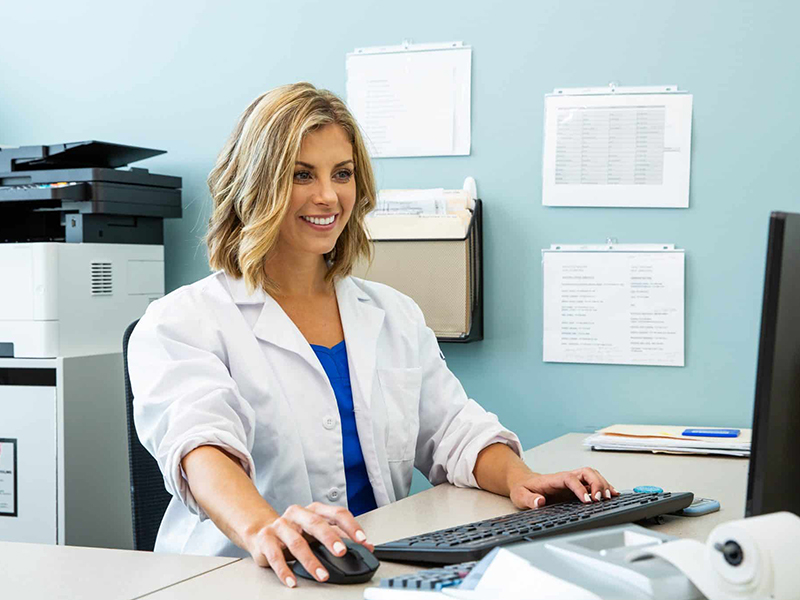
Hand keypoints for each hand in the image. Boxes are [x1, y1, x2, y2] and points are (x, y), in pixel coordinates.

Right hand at [243, 502, 373, 587]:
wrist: (261, 531)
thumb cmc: (295, 531)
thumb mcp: (317, 530)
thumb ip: (340, 536)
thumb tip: (367, 546)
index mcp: (314, 510)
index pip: (336, 513)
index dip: (350, 526)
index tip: (362, 540)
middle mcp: (297, 514)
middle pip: (315, 523)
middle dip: (330, 538)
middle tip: (342, 552)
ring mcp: (280, 526)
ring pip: (296, 542)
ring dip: (311, 561)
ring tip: (322, 575)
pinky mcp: (266, 539)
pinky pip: (276, 556)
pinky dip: (285, 570)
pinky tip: (292, 581)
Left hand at [508, 467, 619, 509]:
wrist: (524, 484)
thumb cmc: (523, 489)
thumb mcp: (520, 496)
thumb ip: (529, 499)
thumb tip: (539, 502)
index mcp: (554, 479)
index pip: (570, 479)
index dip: (580, 488)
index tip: (587, 500)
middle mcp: (566, 478)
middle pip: (586, 472)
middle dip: (597, 483)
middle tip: (601, 499)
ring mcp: (573, 482)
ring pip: (593, 476)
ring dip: (604, 484)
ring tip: (610, 498)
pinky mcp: (577, 488)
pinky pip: (594, 483)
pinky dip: (605, 487)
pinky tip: (613, 494)